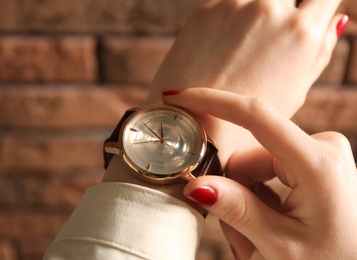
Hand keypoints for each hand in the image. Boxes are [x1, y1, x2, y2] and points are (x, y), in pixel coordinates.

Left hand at [150, 0, 346, 116]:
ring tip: (240, 52)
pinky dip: (228, 22)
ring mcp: (234, 5)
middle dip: (283, 12)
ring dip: (254, 16)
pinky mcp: (205, 9)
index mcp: (300, 33)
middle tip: (265, 45)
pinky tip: (220, 53)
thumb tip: (338, 20)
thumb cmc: (245, 119)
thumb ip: (319, 52)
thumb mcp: (294, 92)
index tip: (310, 14)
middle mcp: (269, 10)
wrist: (188, 123)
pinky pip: (227, 5)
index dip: (319, 5)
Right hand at [163, 88, 356, 258]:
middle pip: (248, 155)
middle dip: (232, 194)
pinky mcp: (312, 163)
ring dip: (244, 202)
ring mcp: (317, 154)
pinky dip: (258, 199)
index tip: (178, 97)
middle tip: (237, 240)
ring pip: (253, 165)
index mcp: (318, 163)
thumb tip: (195, 185)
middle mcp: (321, 147)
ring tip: (253, 242)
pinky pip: (266, 171)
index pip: (256, 116)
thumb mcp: (280, 244)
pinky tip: (265, 228)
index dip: (212, 101)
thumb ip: (236, 209)